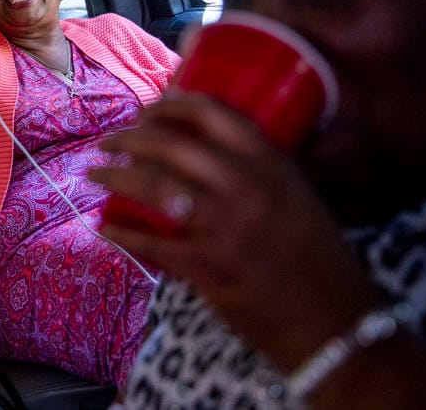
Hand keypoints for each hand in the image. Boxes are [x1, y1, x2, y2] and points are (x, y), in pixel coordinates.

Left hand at [89, 92, 380, 370]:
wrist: (333, 321)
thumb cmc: (317, 257)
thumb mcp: (298, 195)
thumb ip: (262, 168)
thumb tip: (213, 145)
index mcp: (271, 165)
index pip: (214, 115)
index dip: (173, 104)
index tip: (149, 107)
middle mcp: (246, 188)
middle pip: (172, 146)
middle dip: (130, 139)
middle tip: (108, 141)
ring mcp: (224, 227)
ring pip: (153, 187)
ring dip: (114, 177)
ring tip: (93, 173)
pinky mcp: (207, 266)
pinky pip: (151, 243)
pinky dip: (122, 234)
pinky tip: (105, 227)